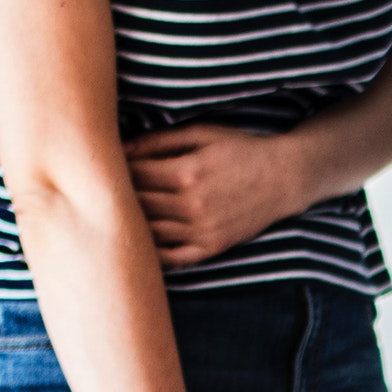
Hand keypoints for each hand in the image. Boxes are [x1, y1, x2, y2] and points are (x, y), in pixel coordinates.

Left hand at [127, 124, 318, 269]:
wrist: (284, 178)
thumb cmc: (241, 150)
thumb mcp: (201, 133)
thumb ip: (159, 141)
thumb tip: (120, 148)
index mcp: (186, 173)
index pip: (132, 174)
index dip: (115, 168)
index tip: (108, 164)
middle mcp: (192, 205)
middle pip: (136, 203)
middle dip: (118, 194)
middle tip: (106, 188)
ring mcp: (203, 231)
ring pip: (148, 231)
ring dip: (131, 222)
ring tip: (120, 211)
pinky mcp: (212, 247)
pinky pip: (172, 257)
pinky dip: (152, 251)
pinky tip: (141, 240)